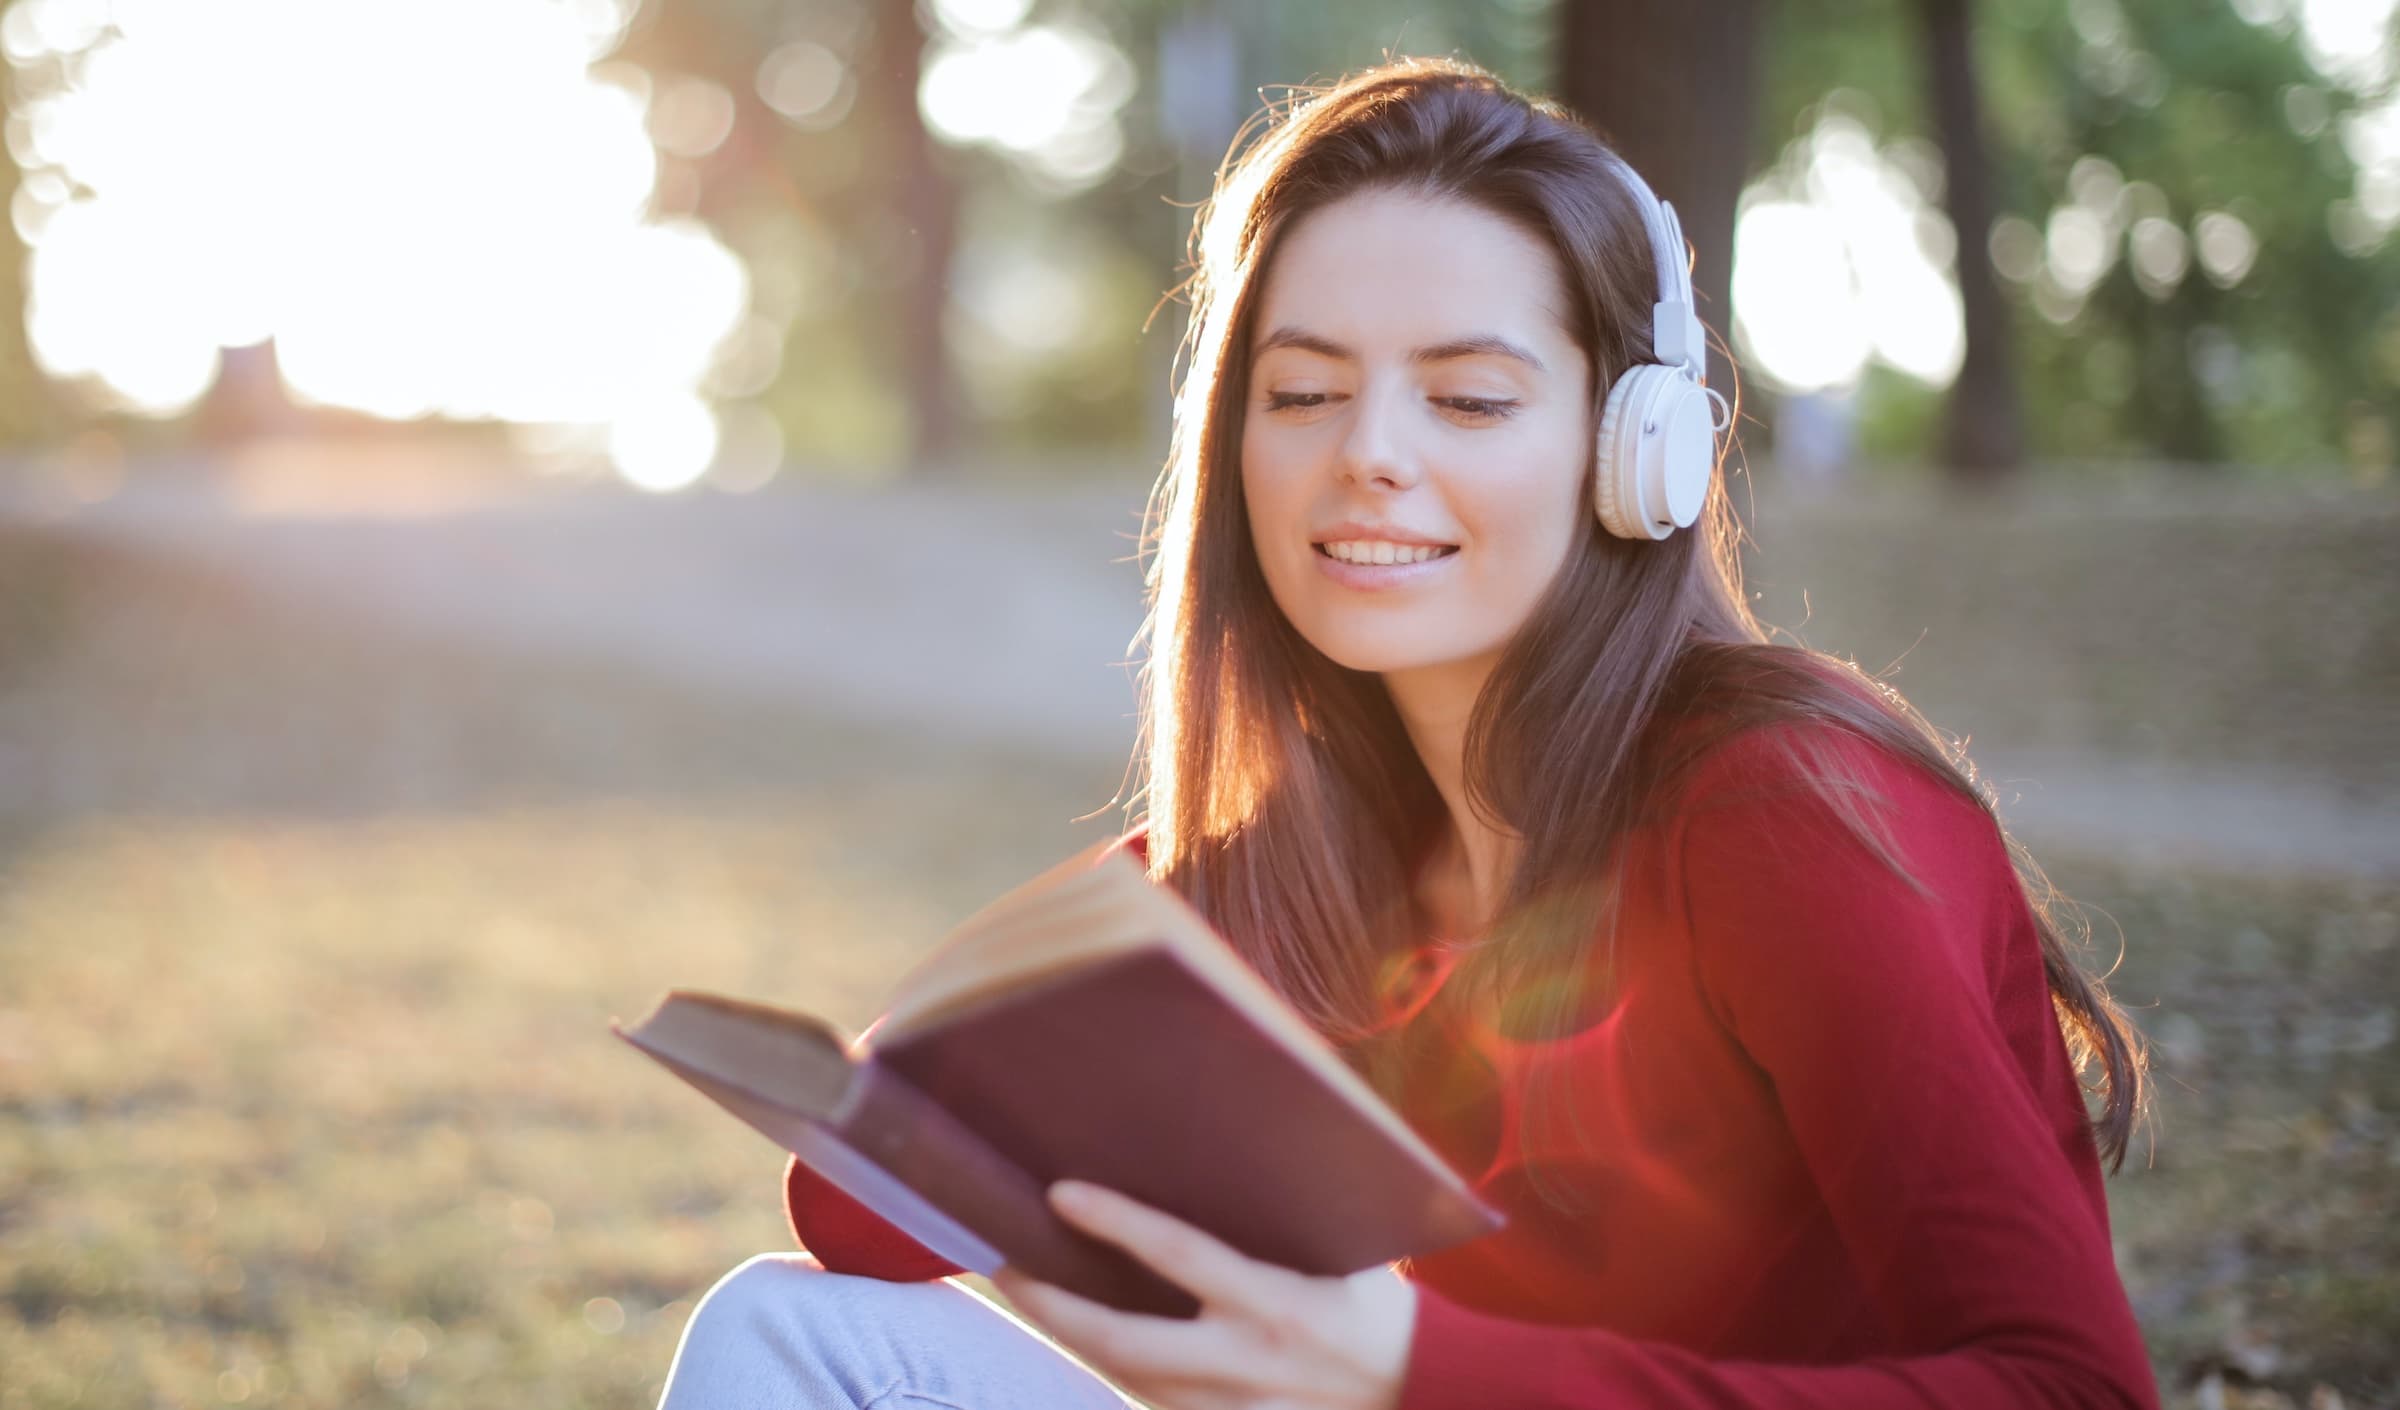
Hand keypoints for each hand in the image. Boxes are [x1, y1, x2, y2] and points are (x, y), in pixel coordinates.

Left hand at [989, 1180, 1417, 1409]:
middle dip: (1054, 1307)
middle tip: (1006, 1268)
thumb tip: (1219, 1153)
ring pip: (1129, 1381)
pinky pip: (1158, 1405)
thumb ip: (1274, 1219)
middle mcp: (1249, 1362)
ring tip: (1031, 1296)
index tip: (1060, 1193)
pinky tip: (1087, 1343)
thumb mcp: (1337, 1250)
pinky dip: (1119, 1373)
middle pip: (1125, 1341)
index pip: (1180, 1254)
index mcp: (1279, 1301)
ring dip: (1074, 1340)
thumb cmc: (1378, 1308)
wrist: (1427, 1394)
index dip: (1116, 1223)